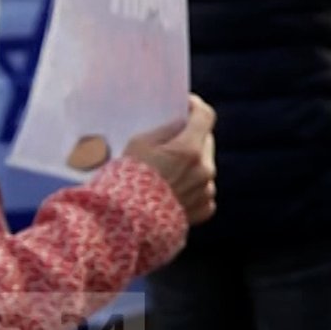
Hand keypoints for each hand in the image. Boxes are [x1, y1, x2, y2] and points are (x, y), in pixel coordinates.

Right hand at [123, 96, 216, 223]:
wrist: (124, 224)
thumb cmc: (125, 181)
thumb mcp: (138, 146)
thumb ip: (164, 132)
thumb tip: (178, 125)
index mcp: (189, 150)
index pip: (205, 117)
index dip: (196, 107)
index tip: (187, 105)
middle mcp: (204, 170)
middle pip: (206, 142)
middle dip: (192, 137)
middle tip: (173, 138)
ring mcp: (206, 191)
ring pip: (204, 168)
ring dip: (192, 165)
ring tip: (167, 170)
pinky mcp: (203, 209)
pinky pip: (202, 192)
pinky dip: (191, 189)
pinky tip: (172, 192)